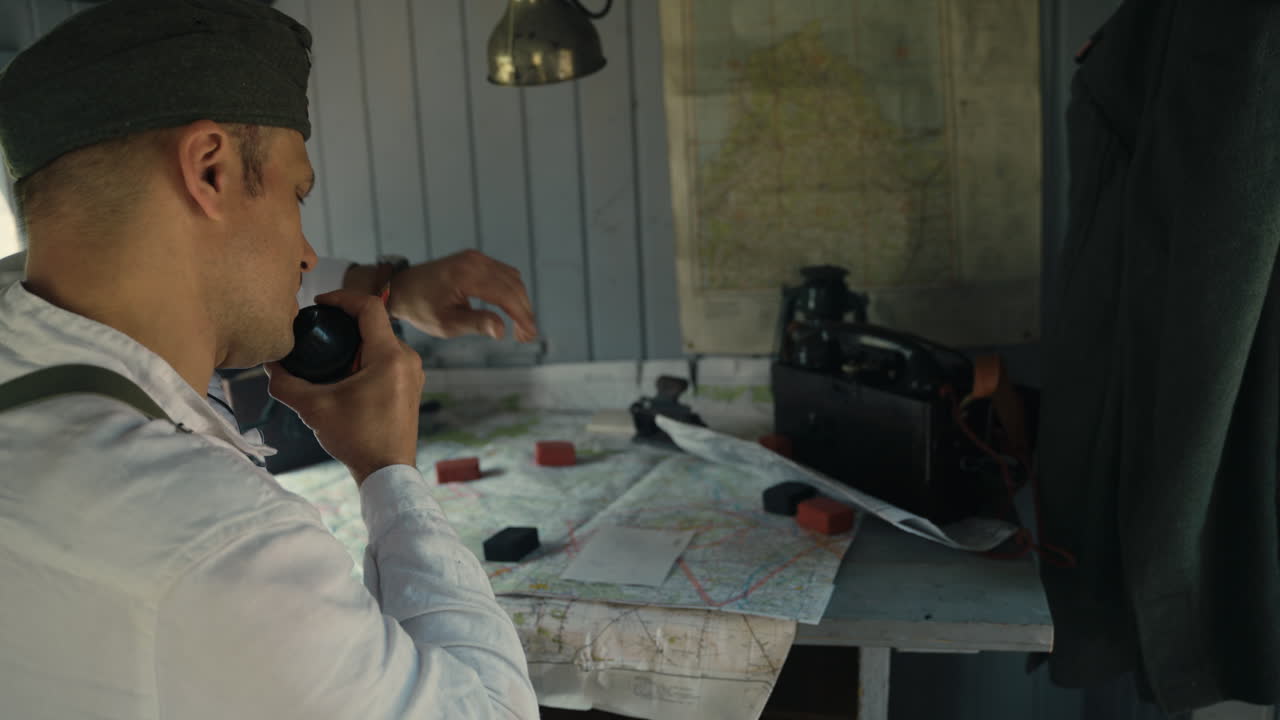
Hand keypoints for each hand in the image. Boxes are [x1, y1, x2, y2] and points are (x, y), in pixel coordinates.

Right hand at [265, 290, 425, 484]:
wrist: (387, 472)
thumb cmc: (357, 439)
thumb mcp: (314, 408)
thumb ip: (286, 383)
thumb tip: (269, 365)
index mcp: (390, 356)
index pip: (369, 308)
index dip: (341, 298)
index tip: (319, 304)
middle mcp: (407, 359)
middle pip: (374, 324)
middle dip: (343, 323)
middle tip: (316, 329)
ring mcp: (412, 373)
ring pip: (380, 342)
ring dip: (354, 342)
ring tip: (326, 352)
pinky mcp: (409, 386)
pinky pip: (387, 358)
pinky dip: (364, 357)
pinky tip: (342, 372)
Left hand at [385, 250, 537, 341]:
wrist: (402, 287)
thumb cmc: (421, 308)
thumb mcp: (446, 323)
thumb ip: (475, 325)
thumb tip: (502, 330)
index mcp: (466, 276)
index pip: (506, 294)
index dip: (522, 316)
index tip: (530, 335)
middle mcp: (474, 262)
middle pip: (514, 285)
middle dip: (524, 311)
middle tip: (526, 336)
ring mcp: (476, 258)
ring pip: (512, 278)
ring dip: (520, 302)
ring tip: (520, 328)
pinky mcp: (476, 259)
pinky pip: (503, 273)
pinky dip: (511, 291)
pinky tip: (511, 311)